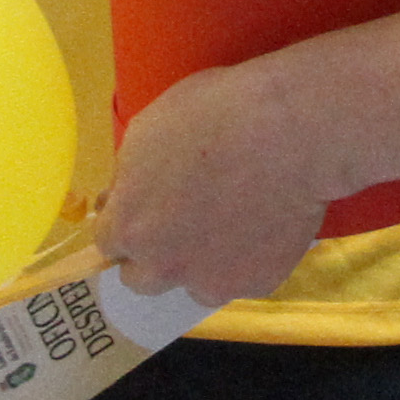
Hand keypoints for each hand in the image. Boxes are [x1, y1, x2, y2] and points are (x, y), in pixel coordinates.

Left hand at [102, 65, 331, 308]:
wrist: (290, 131)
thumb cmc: (214, 114)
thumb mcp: (147, 129)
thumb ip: (129, 176)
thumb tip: (123, 194)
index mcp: (128, 227)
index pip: (108, 241)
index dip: (127, 222)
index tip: (144, 208)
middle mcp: (162, 265)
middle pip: (141, 278)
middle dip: (154, 254)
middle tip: (181, 222)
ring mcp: (210, 281)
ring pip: (193, 286)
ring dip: (200, 264)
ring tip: (227, 225)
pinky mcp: (255, 284)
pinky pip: (242, 278)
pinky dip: (246, 260)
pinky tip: (262, 225)